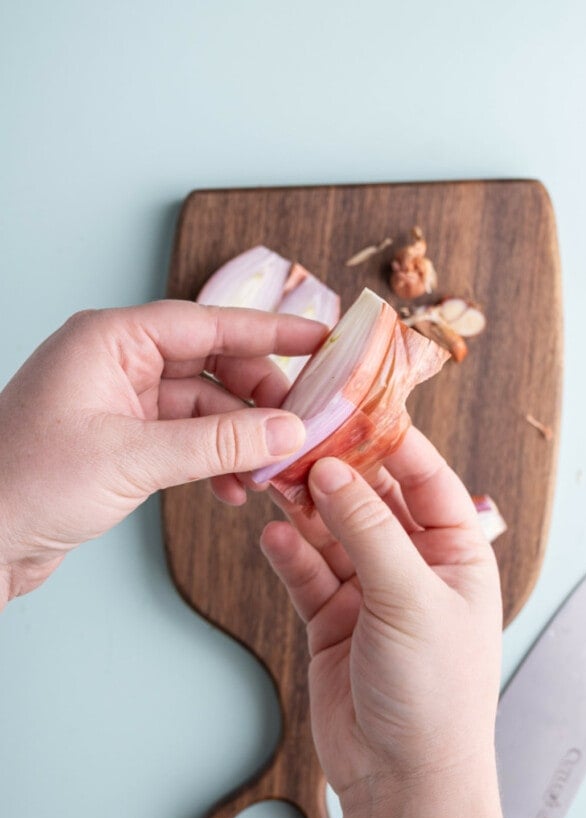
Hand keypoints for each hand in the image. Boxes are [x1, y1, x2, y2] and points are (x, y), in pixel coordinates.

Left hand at [0, 301, 324, 602]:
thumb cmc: (25, 485)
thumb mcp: (134, 458)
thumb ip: (217, 443)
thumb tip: (286, 430)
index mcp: (110, 341)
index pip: (206, 323)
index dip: (268, 331)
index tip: (319, 338)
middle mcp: (116, 364)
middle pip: (212, 365)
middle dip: (258, 398)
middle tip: (298, 425)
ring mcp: (118, 404)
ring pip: (203, 409)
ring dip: (238, 439)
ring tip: (267, 470)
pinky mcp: (121, 443)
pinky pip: (185, 440)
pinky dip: (212, 461)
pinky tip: (231, 489)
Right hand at [260, 426, 502, 807]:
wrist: (403, 779)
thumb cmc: (434, 694)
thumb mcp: (409, 599)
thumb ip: (369, 530)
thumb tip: (334, 470)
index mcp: (456, 554)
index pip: (425, 479)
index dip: (390, 442)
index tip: (350, 408)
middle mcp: (414, 567)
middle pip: (371, 501)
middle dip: (336, 473)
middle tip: (296, 441)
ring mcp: (371, 594)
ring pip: (332, 534)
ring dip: (305, 509)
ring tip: (274, 481)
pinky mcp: (332, 621)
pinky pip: (307, 574)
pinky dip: (289, 554)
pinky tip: (272, 536)